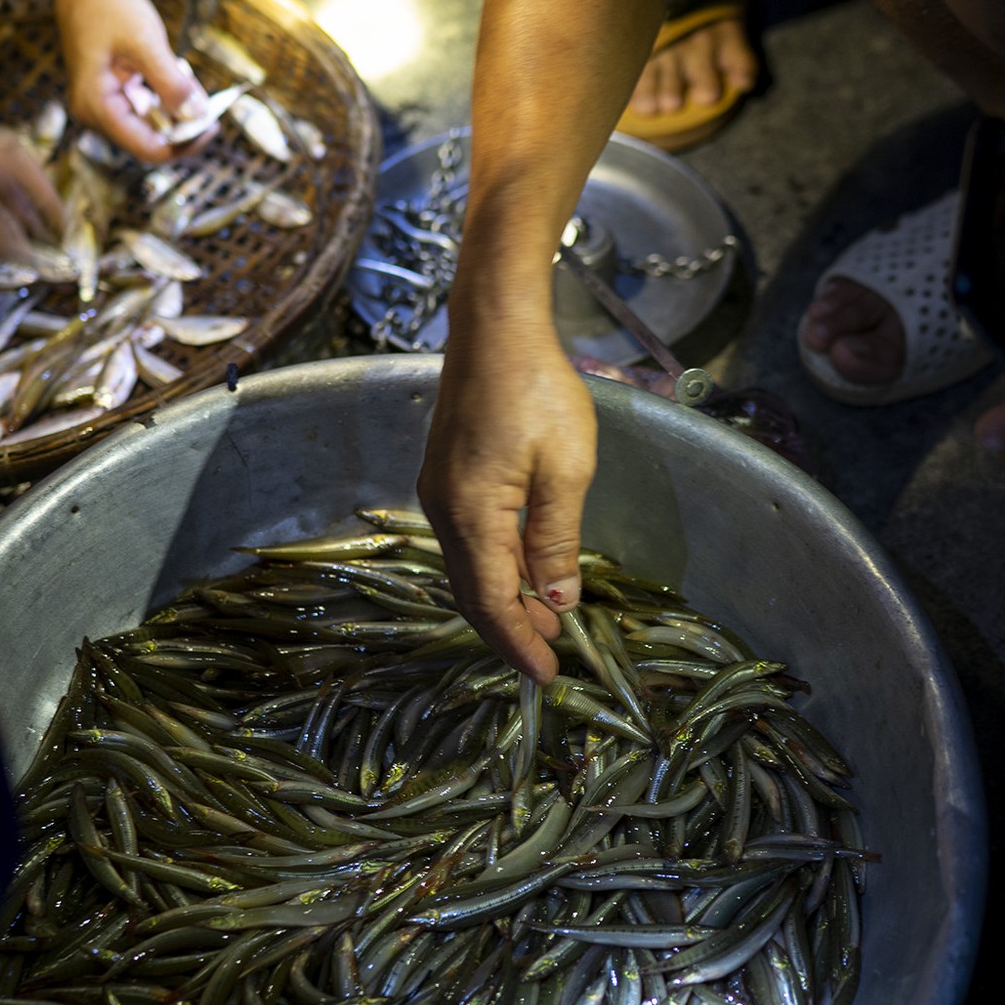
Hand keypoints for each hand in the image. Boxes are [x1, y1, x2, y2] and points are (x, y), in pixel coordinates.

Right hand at [54, 0, 208, 161]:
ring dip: (177, 112)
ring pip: (150, 125)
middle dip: (183, 128)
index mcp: (96, 106)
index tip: (213, 127)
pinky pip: (146, 108)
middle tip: (212, 108)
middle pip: (149, 141)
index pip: (147, 149)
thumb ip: (170, 82)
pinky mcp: (113, 93)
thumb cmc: (106, 4)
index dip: (184, 145)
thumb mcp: (144, 42)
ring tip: (194, 86)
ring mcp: (103, 104)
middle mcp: (95, 113)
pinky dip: (167, 98)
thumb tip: (197, 116)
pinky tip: (180, 77)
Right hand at [418, 307, 595, 683]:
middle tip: (552, 656)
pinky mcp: (446, 476)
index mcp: (471, 516)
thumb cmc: (536, 390)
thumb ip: (557, 540)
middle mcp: (443, 511)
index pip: (492, 602)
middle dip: (511, 629)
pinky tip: (525, 568)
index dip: (519, 644)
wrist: (495, 329)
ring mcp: (439, 493)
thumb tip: (557, 598)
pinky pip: (468, 540)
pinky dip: (496, 566)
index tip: (548, 675)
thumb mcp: (565, 471)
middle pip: (472, 593)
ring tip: (547, 616)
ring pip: (468, 568)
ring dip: (505, 598)